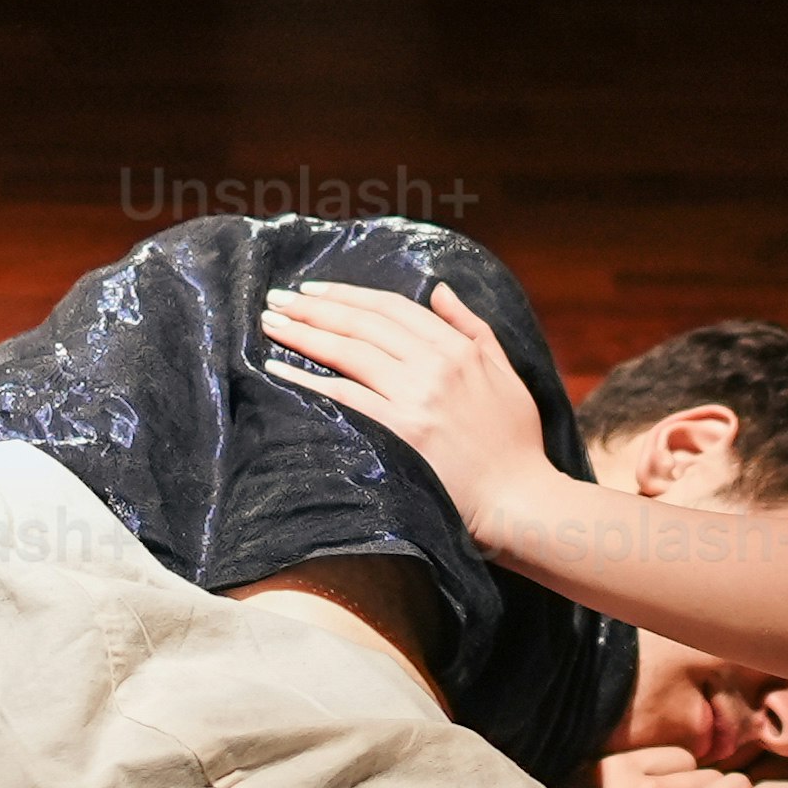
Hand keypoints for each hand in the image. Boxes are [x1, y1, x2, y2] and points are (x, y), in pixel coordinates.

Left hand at [262, 278, 554, 518]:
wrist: (518, 498)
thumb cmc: (515, 441)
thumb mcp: (506, 372)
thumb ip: (472, 327)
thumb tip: (440, 289)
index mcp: (460, 349)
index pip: (393, 308)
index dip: (348, 294)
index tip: (314, 290)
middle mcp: (436, 366)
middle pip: (363, 324)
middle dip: (314, 307)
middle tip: (276, 298)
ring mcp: (416, 399)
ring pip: (349, 352)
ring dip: (303, 334)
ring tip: (270, 323)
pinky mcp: (400, 432)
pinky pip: (345, 396)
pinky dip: (309, 380)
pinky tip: (279, 369)